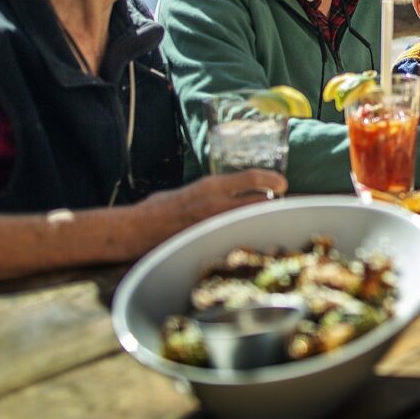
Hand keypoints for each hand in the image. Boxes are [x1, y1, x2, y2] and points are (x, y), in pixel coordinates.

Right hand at [133, 170, 286, 240]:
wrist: (136, 229)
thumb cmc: (160, 207)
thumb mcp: (192, 189)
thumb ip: (214, 191)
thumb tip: (235, 193)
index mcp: (211, 185)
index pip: (252, 177)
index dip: (272, 179)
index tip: (282, 183)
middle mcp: (216, 203)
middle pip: (261, 202)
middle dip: (273, 204)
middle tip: (279, 206)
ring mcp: (214, 225)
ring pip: (251, 221)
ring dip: (261, 220)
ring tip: (266, 221)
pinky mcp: (210, 241)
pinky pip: (236, 237)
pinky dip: (245, 235)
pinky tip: (247, 237)